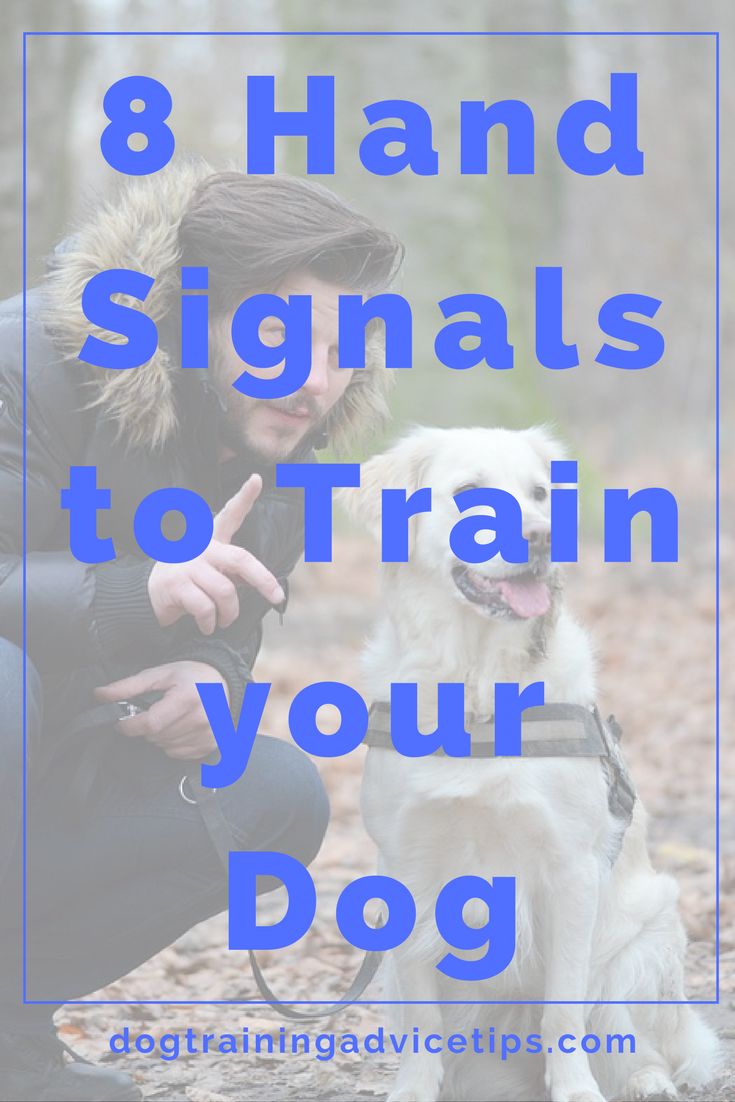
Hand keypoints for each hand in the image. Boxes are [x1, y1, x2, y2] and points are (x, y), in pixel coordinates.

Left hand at [95, 661, 226, 759]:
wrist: (223, 681)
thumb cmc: (189, 676)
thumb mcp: (158, 675)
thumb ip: (128, 686)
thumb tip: (99, 695)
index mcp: (187, 698)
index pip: (150, 724)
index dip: (129, 726)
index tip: (122, 722)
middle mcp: (202, 718)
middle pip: (156, 737)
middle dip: (145, 728)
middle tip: (153, 712)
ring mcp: (208, 734)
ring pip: (164, 747)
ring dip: (158, 736)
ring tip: (168, 718)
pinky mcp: (211, 745)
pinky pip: (177, 753)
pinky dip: (171, 743)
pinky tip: (179, 727)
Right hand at [147, 473, 284, 634]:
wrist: (146, 596)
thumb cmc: (189, 581)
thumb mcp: (211, 570)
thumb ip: (234, 571)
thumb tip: (264, 585)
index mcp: (210, 539)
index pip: (230, 514)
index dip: (244, 497)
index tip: (257, 478)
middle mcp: (200, 547)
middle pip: (240, 559)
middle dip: (264, 579)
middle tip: (277, 597)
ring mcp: (187, 565)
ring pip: (225, 591)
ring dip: (230, 612)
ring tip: (225, 620)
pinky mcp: (176, 585)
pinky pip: (205, 608)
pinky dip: (210, 622)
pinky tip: (207, 626)